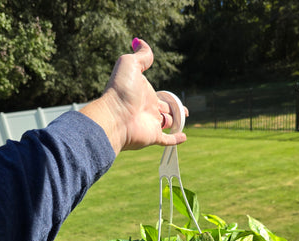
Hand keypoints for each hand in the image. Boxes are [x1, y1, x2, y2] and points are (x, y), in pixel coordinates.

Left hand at [81, 38, 187, 153]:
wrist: (114, 117)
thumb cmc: (120, 90)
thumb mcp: (130, 64)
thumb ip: (141, 56)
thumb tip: (139, 42)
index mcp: (144, 94)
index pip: (159, 96)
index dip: (167, 97)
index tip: (173, 98)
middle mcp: (147, 109)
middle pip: (165, 110)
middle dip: (174, 110)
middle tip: (184, 111)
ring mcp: (150, 124)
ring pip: (167, 123)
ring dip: (176, 122)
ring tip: (183, 120)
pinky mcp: (153, 137)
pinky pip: (166, 140)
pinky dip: (176, 139)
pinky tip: (184, 137)